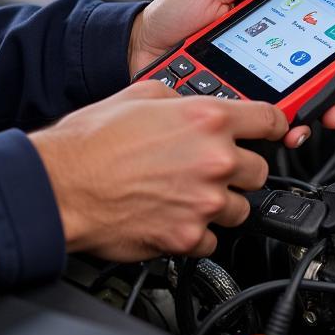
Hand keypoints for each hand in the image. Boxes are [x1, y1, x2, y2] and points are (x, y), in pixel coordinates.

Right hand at [30, 81, 286, 260]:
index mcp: (207, 119)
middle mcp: (214, 160)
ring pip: (241, 208)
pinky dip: (196, 232)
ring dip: (220, 203)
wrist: (59, 186)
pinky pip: (211, 240)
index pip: (271, 120)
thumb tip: (195, 106)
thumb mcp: (140, 95)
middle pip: (260, 169)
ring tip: (186, 195)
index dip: (275, 126)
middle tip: (211, 169)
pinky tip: (172, 217)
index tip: (275, 132)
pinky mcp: (187, 238)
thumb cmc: (91, 141)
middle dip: (239, 169)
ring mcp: (204, 202)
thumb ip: (181, 99)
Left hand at [127, 0, 334, 147]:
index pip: (318, 33)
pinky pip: (270, 123)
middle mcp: (267, 59)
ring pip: (302, 104)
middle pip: (320, 75)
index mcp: (267, 27)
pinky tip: (290, 126)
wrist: (133, 53)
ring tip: (322, 113)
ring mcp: (255, 86)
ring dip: (321, 110)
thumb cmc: (168, 19)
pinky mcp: (238, 110)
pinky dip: (288, 127)